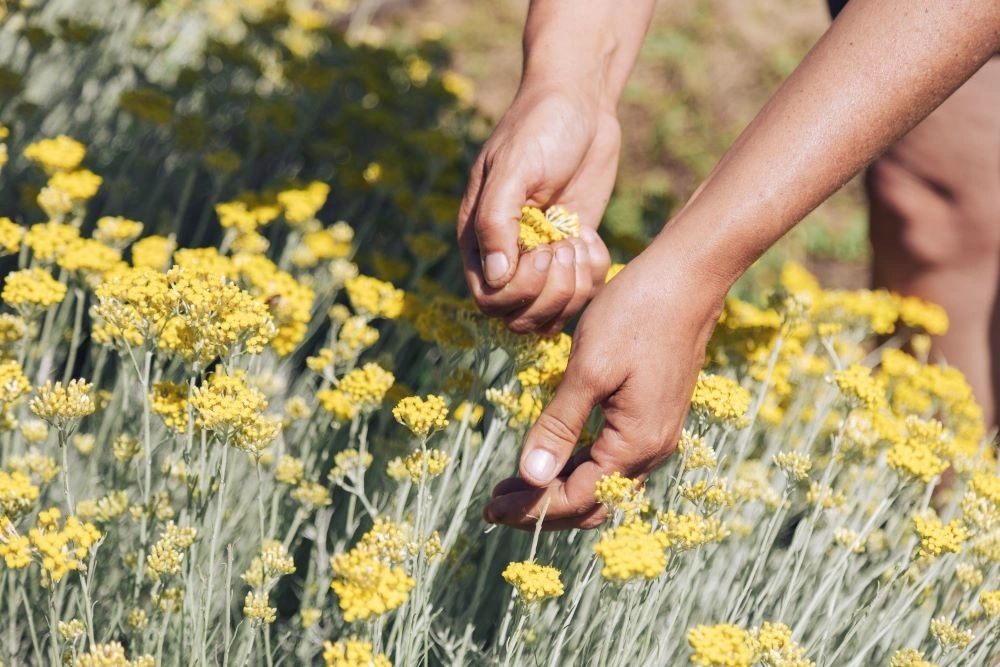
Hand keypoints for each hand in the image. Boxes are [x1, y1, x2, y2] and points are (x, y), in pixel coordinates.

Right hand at [458, 88, 615, 334]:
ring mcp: (541, 257)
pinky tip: (592, 239)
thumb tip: (496, 277)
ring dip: (573, 292)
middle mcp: (506, 255)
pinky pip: (581, 292)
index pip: (489, 299)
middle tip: (568, 251)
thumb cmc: (539, 127)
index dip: (520, 291)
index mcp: (479, 238)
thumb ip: (497, 221)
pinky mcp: (572, 251)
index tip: (547, 251)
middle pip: (518, 316)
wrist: (580, 103)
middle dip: (550, 295)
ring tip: (581, 246)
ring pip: (550, 313)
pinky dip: (594, 276)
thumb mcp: (514, 168)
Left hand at [483, 244, 726, 529]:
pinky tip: (550, 453)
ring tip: (512, 485)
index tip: (490, 509)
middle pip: (592, 502)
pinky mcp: (652, 415)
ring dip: (558, 487)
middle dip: (542, 507)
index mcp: (636, 443)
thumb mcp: (589, 368)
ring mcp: (656, 433)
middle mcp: (651, 449)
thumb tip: (530, 479)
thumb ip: (560, 426)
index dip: (532, 509)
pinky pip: (612, 458)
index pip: (577, 498)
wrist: (687, 279)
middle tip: (495, 505)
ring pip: (602, 482)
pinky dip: (577, 465)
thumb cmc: (636, 314)